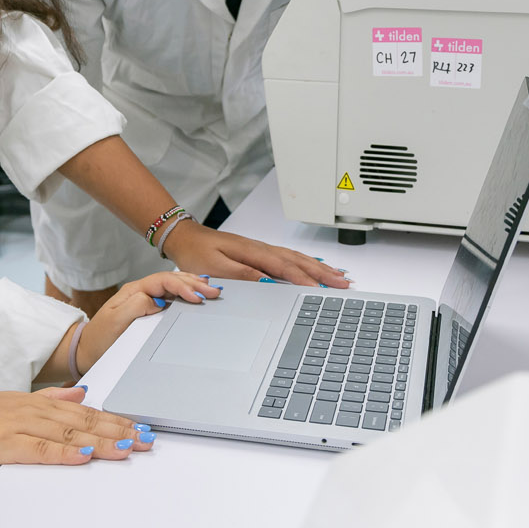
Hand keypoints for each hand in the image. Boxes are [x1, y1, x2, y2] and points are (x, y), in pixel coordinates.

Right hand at [0, 388, 155, 477]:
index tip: (139, 427)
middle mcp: (30, 409)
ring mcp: (17, 424)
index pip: (84, 410)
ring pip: (67, 433)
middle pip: (82, 420)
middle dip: (117, 430)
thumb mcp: (14, 404)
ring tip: (126, 447)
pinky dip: (64, 452)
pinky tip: (84, 456)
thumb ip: (50, 399)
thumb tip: (83, 393)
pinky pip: (39, 449)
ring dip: (100, 441)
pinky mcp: (3, 443)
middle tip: (146, 439)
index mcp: (35, 401)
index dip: (114, 418)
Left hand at [76, 271, 221, 372]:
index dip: (182, 286)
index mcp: (134, 291)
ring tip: (211, 289)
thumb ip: (135, 306)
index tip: (197, 297)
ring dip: (193, 286)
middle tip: (214, 291)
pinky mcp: (149, 310)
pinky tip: (197, 295)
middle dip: (194, 284)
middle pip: (172, 280)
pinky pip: (171, 297)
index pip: (163, 281)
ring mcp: (145, 300)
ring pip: (173, 286)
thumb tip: (157, 300)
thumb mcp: (115, 321)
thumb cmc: (100, 338)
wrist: (88, 350)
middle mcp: (141, 292)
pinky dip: (186, 294)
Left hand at [161, 221, 350, 287]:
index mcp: (252, 253)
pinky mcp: (259, 252)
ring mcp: (261, 250)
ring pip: (296, 258)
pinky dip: (306, 263)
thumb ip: (241, 275)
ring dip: (318, 267)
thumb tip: (267, 282)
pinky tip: (315, 267)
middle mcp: (260, 249)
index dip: (305, 280)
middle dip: (322, 273)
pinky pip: (289, 258)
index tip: (323, 290)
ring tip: (338, 275)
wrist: (184, 237)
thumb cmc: (196, 253)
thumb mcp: (215, 267)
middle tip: (344, 282)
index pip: (285, 268)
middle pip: (298, 262)